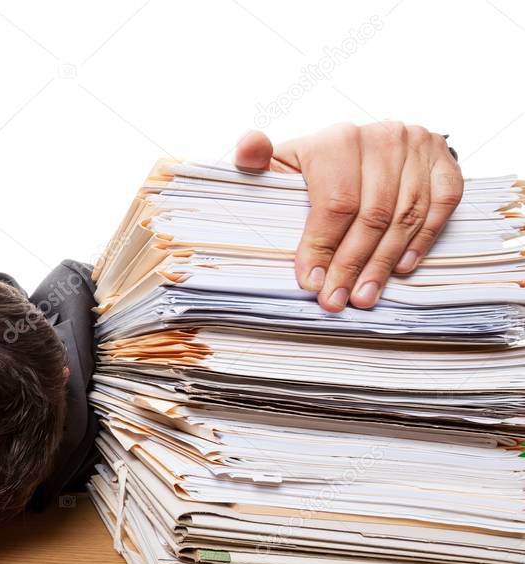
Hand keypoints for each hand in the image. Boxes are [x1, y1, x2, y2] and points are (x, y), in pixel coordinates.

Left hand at [235, 122, 463, 310]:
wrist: (368, 142)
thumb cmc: (316, 163)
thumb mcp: (284, 161)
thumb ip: (259, 159)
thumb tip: (246, 148)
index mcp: (337, 140)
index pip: (335, 202)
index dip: (321, 246)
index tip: (309, 281)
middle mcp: (382, 137)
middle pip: (372, 215)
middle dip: (351, 265)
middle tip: (337, 299)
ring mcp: (418, 147)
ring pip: (405, 216)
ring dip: (383, 263)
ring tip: (364, 296)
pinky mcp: (444, 160)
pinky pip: (441, 206)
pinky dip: (422, 240)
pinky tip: (401, 269)